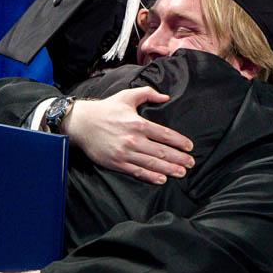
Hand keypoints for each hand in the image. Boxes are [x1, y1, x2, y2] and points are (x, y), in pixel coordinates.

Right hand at [65, 87, 194, 184]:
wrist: (81, 123)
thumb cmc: (105, 109)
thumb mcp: (127, 96)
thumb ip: (147, 94)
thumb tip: (166, 97)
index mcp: (138, 123)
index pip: (164, 134)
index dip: (179, 142)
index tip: (190, 147)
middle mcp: (133, 139)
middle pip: (161, 152)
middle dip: (179, 158)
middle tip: (191, 163)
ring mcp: (125, 153)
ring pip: (152, 164)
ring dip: (169, 169)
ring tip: (182, 173)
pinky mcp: (117, 163)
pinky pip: (137, 171)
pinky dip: (151, 176)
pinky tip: (162, 179)